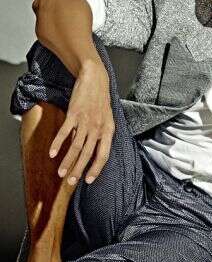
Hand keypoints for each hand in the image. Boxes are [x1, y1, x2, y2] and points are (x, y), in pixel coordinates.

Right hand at [48, 61, 114, 185]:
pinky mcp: (74, 114)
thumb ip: (100, 135)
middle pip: (88, 154)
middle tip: (71, 182)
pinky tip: (52, 154)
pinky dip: (58, 143)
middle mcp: (98, 128)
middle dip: (79, 169)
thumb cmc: (101, 101)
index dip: (96, 168)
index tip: (89, 180)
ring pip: (76, 146)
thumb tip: (93, 151)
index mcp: (109, 130)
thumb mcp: (107, 119)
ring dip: (67, 161)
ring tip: (61, 173)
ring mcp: (86, 121)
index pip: (104, 155)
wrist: (96, 79)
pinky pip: (65, 132)